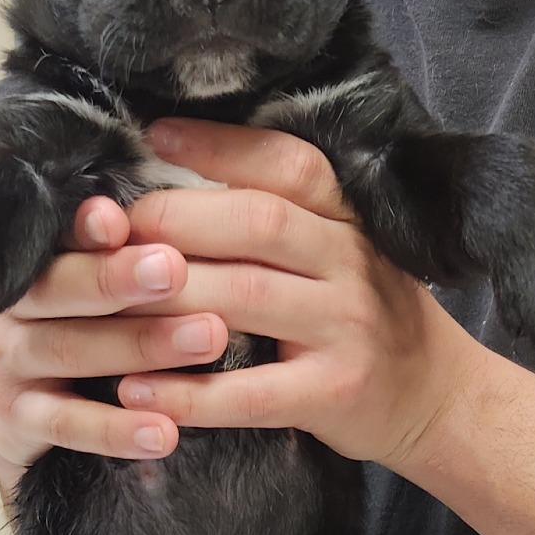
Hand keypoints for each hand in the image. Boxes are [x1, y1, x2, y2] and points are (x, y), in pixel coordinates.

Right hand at [0, 196, 228, 489]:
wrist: (12, 415)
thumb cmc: (79, 330)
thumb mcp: (95, 288)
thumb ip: (135, 251)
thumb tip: (204, 209)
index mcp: (40, 261)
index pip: (62, 235)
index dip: (87, 227)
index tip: (118, 219)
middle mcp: (16, 307)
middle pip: (59, 285)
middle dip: (116, 278)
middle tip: (175, 269)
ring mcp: (9, 364)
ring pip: (67, 349)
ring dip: (138, 345)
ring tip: (206, 339)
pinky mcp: (13, 423)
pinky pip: (65, 424)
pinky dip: (115, 429)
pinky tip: (164, 432)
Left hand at [117, 119, 483, 469]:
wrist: (435, 397)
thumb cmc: (364, 314)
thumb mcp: (342, 250)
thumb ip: (281, 218)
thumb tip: (176, 176)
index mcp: (347, 219)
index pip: (286, 165)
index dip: (219, 146)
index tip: (152, 137)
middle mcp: (351, 262)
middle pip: (256, 222)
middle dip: (173, 219)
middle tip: (108, 229)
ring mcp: (346, 329)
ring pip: (246, 298)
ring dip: (165, 298)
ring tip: (99, 300)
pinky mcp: (334, 394)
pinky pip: (251, 392)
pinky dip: (188, 393)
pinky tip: (133, 390)